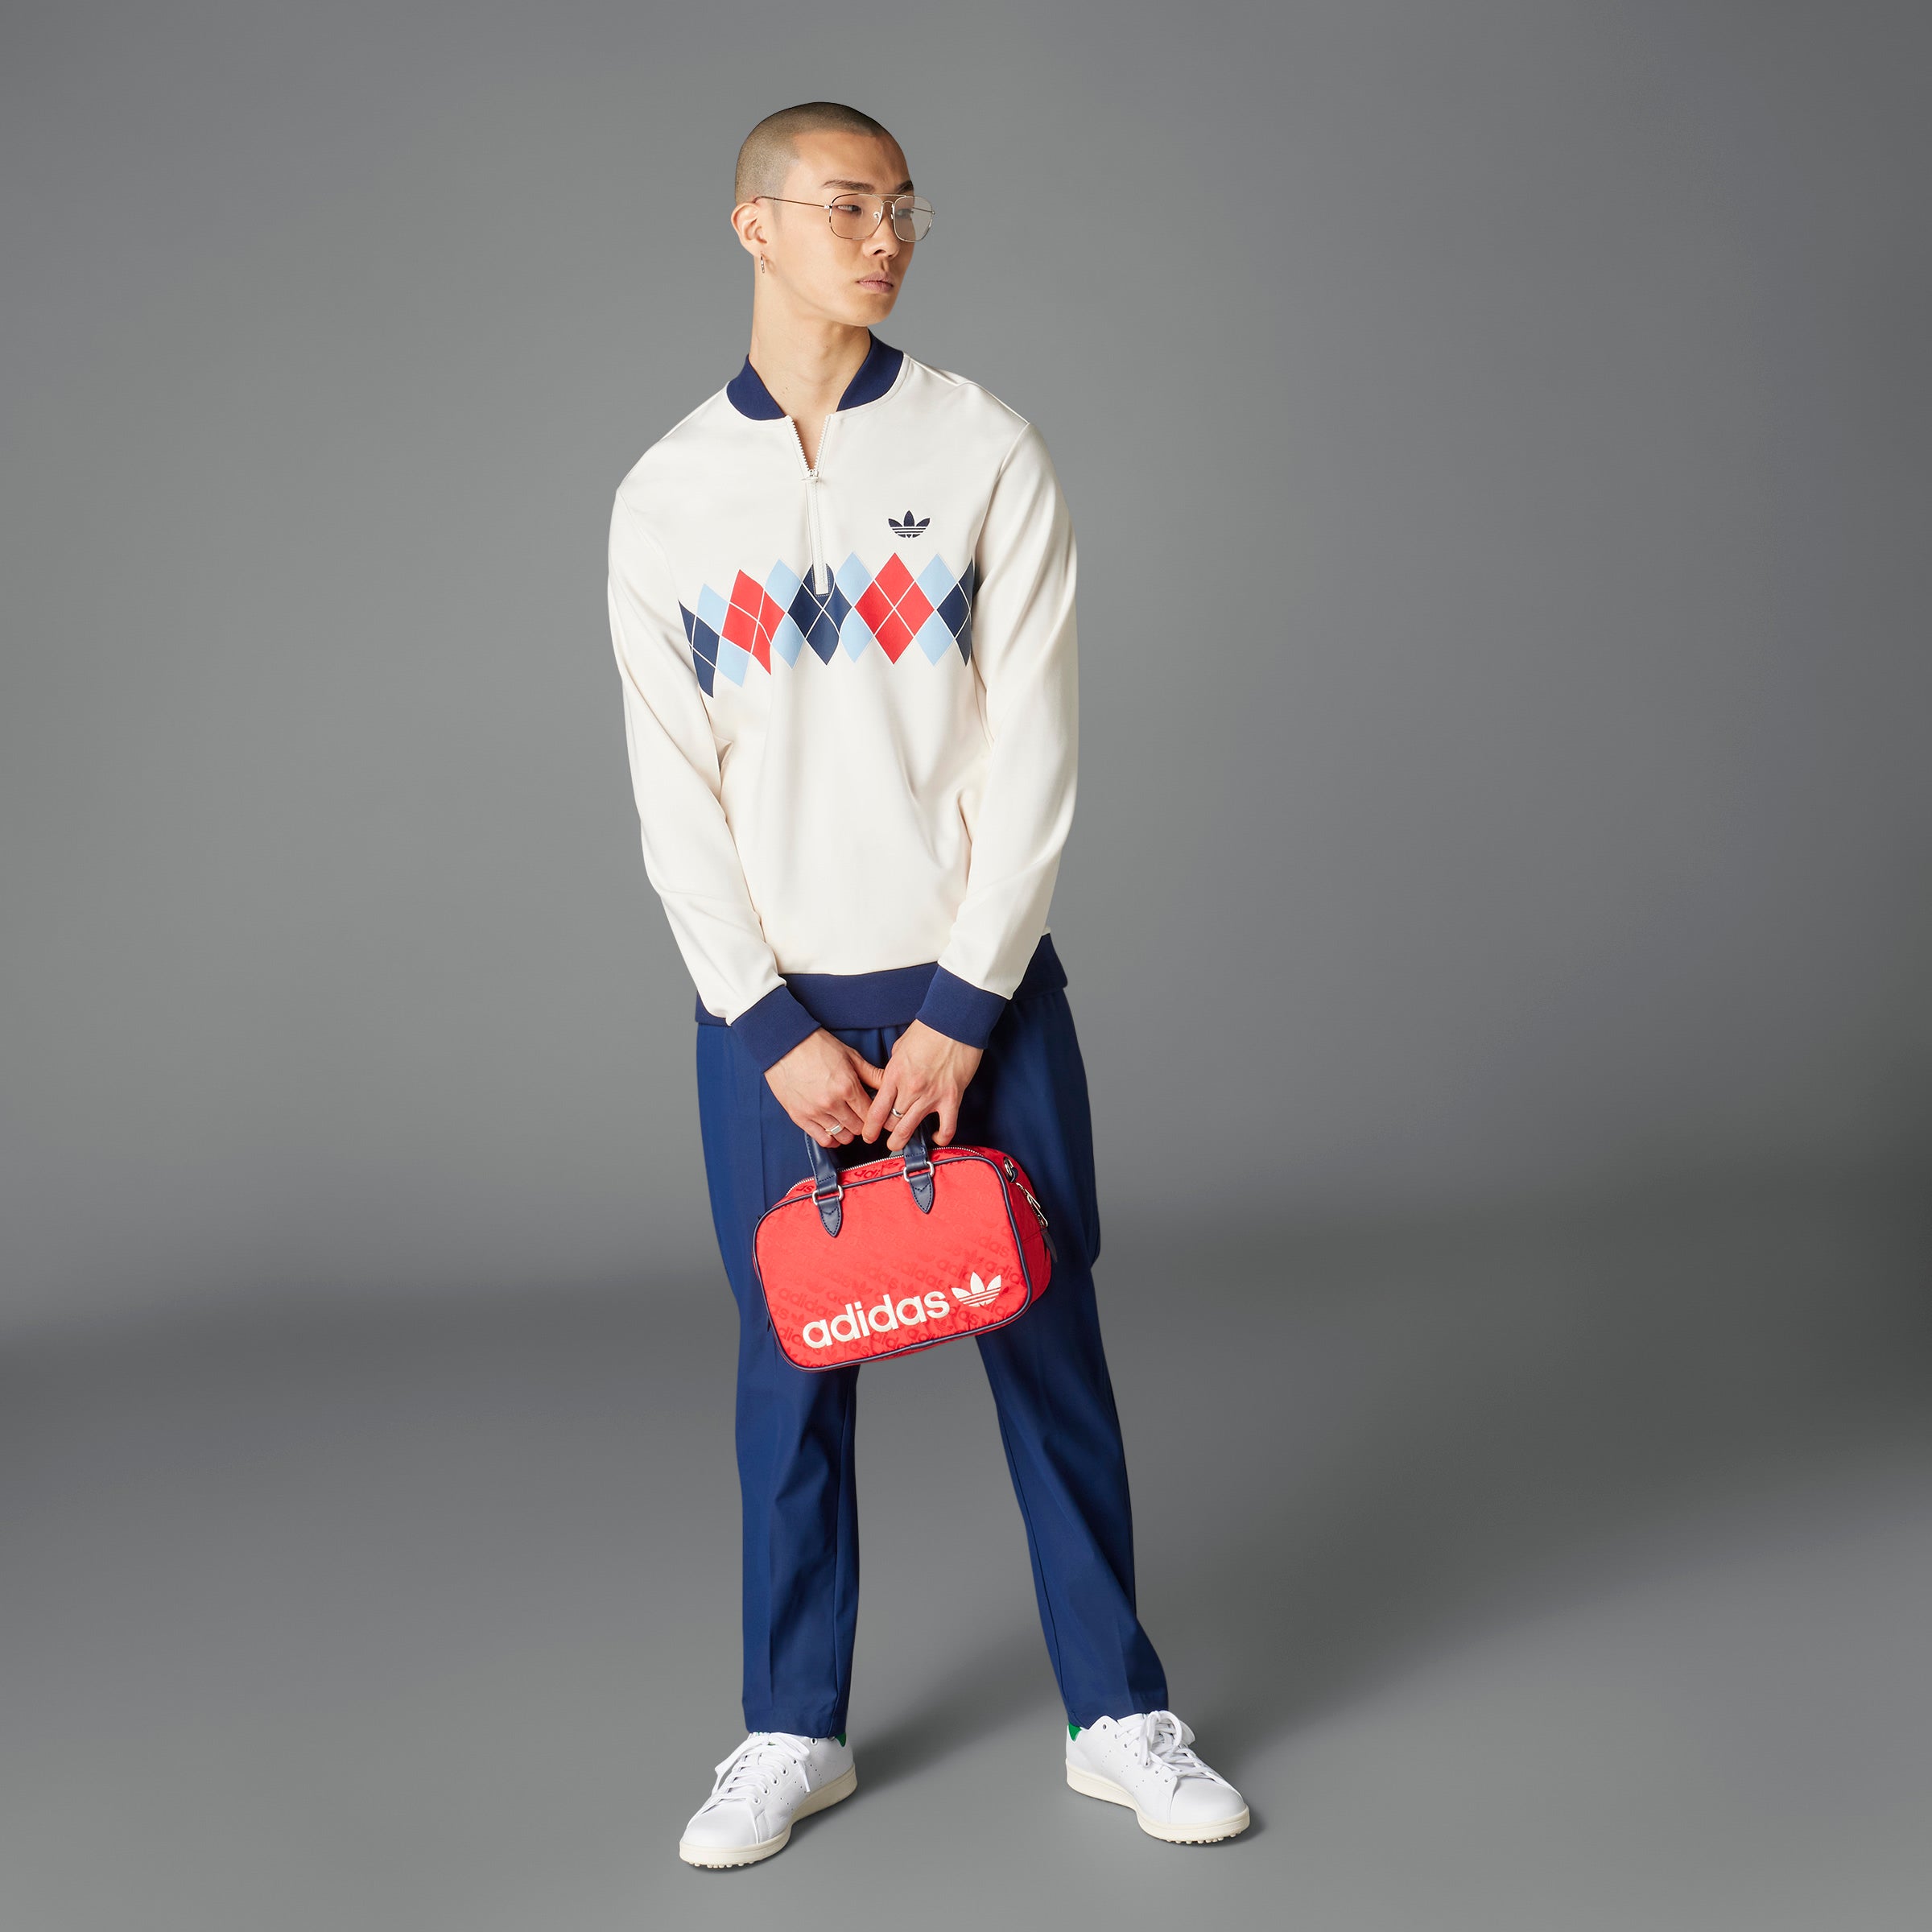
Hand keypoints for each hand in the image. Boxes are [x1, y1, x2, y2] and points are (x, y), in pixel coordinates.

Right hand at [765, 1030, 887, 1148]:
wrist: (784, 1045)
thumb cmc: (816, 1047)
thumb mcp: (850, 1056)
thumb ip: (871, 1074)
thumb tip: (889, 1083)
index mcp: (847, 1086)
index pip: (871, 1113)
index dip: (876, 1115)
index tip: (875, 1113)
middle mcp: (832, 1102)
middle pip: (858, 1128)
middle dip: (863, 1123)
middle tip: (861, 1116)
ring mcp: (815, 1112)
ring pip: (842, 1136)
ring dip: (848, 1131)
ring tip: (847, 1121)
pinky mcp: (800, 1117)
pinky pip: (822, 1139)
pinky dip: (831, 1139)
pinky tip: (834, 1130)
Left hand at [861, 1019, 983, 1152]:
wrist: (955, 1023)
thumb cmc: (928, 1030)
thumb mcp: (900, 1047)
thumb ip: (894, 1067)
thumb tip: (892, 1079)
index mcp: (895, 1075)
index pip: (877, 1110)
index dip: (870, 1127)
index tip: (868, 1135)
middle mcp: (910, 1089)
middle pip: (892, 1122)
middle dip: (886, 1131)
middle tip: (885, 1135)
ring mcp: (931, 1095)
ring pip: (911, 1128)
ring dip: (902, 1140)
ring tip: (898, 1146)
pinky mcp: (952, 1098)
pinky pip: (946, 1127)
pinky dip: (940, 1137)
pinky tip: (936, 1138)